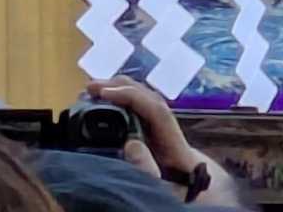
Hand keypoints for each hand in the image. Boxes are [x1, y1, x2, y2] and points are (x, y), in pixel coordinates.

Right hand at [87, 77, 238, 205]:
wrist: (191, 195)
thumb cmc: (178, 194)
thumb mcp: (163, 187)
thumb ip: (148, 167)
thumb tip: (131, 143)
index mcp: (173, 141)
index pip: (155, 109)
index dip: (130, 96)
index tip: (104, 94)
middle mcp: (169, 128)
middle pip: (148, 96)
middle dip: (120, 87)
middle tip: (91, 88)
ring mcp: (163, 129)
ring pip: (144, 99)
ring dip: (120, 90)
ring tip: (94, 90)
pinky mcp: (155, 134)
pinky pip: (140, 109)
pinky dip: (122, 100)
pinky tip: (107, 102)